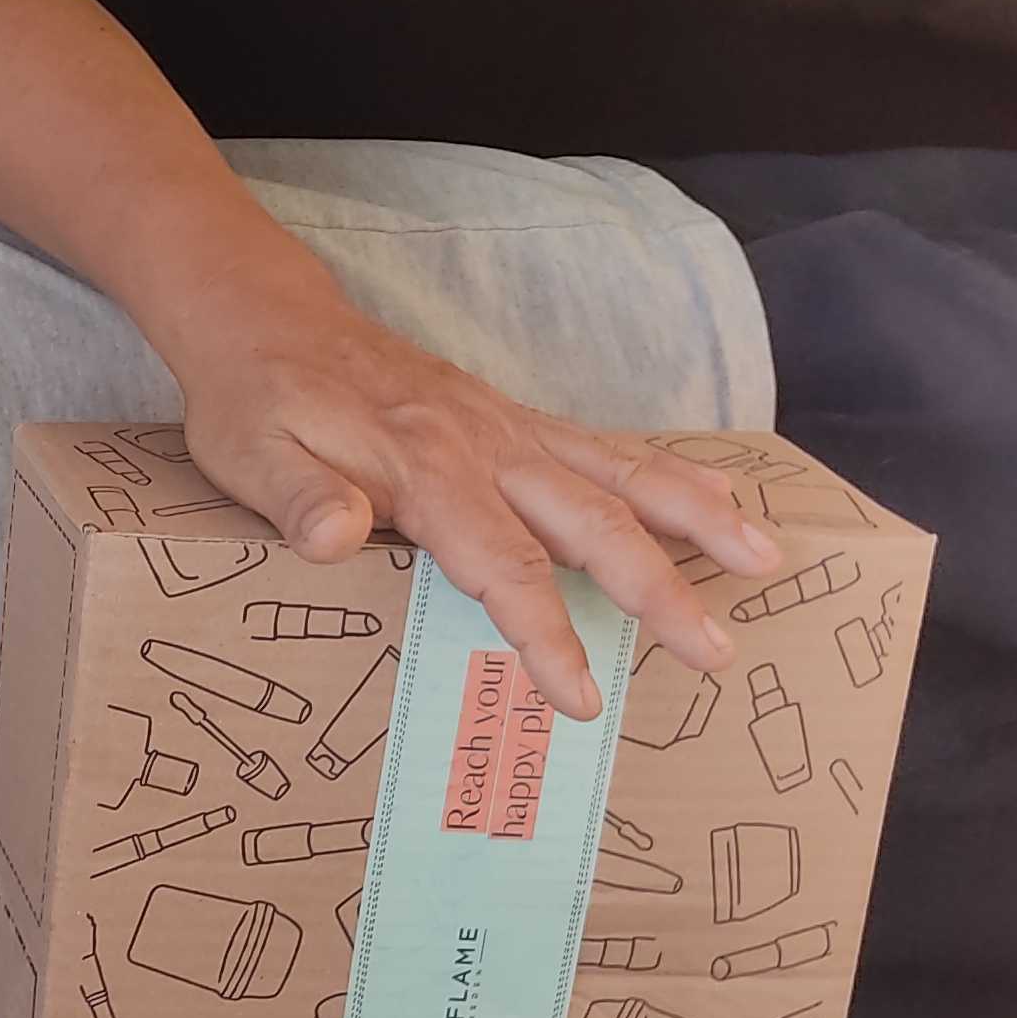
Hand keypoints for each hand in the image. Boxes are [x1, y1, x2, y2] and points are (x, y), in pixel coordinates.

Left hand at [166, 293, 787, 717]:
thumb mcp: (251, 456)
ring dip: (698, 517)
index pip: (503, 564)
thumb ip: (298, 500)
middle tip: (718, 651)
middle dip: (660, 588)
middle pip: (591, 521)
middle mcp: (485, 444)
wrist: (267, 320)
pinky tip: (723, 499)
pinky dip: (671, 476)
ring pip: (622, 473)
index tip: (582, 697)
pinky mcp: (516, 419)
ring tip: (765, 559)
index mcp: (425, 469)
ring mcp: (509, 426)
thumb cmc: (255, 403)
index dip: (545, 634)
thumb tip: (335, 538)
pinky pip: (609, 447)